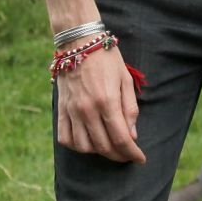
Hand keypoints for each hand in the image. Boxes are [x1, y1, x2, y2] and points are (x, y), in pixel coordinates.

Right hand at [56, 43, 144, 163]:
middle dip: (119, 156)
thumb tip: (132, 135)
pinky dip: (77, 146)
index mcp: (107, 101)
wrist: (78, 42)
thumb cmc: (106, 59)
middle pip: (104, 146)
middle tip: (127, 154)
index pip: (121, 139)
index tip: (140, 158)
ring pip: (84, 147)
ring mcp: (72, 111)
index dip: (132, 153)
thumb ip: (129, 109)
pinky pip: (65, 138)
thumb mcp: (125, 79)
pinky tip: (88, 142)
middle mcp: (88, 110)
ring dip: (99, 152)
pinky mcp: (61, 109)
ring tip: (109, 146)